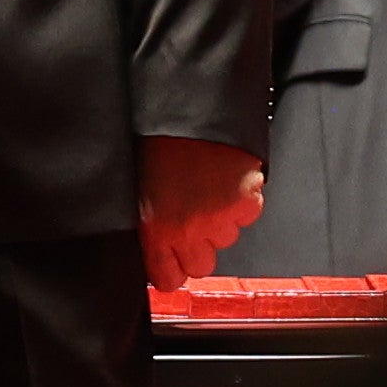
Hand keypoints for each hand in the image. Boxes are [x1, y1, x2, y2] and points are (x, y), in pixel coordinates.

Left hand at [137, 135, 266, 289]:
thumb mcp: (139, 186)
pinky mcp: (247, 200)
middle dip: (198, 245)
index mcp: (156, 228)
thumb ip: (151, 221)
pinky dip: (242, 200)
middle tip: (190, 215)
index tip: (171, 260)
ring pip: (227, 238)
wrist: (186, 107)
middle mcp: (190, 229)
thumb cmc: (155, 139)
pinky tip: (226, 178)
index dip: (171, 269)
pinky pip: (248, 214)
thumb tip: (157, 241)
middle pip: (202, 265)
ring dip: (220, 220)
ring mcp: (221, 216)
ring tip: (206, 186)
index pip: (168, 279)